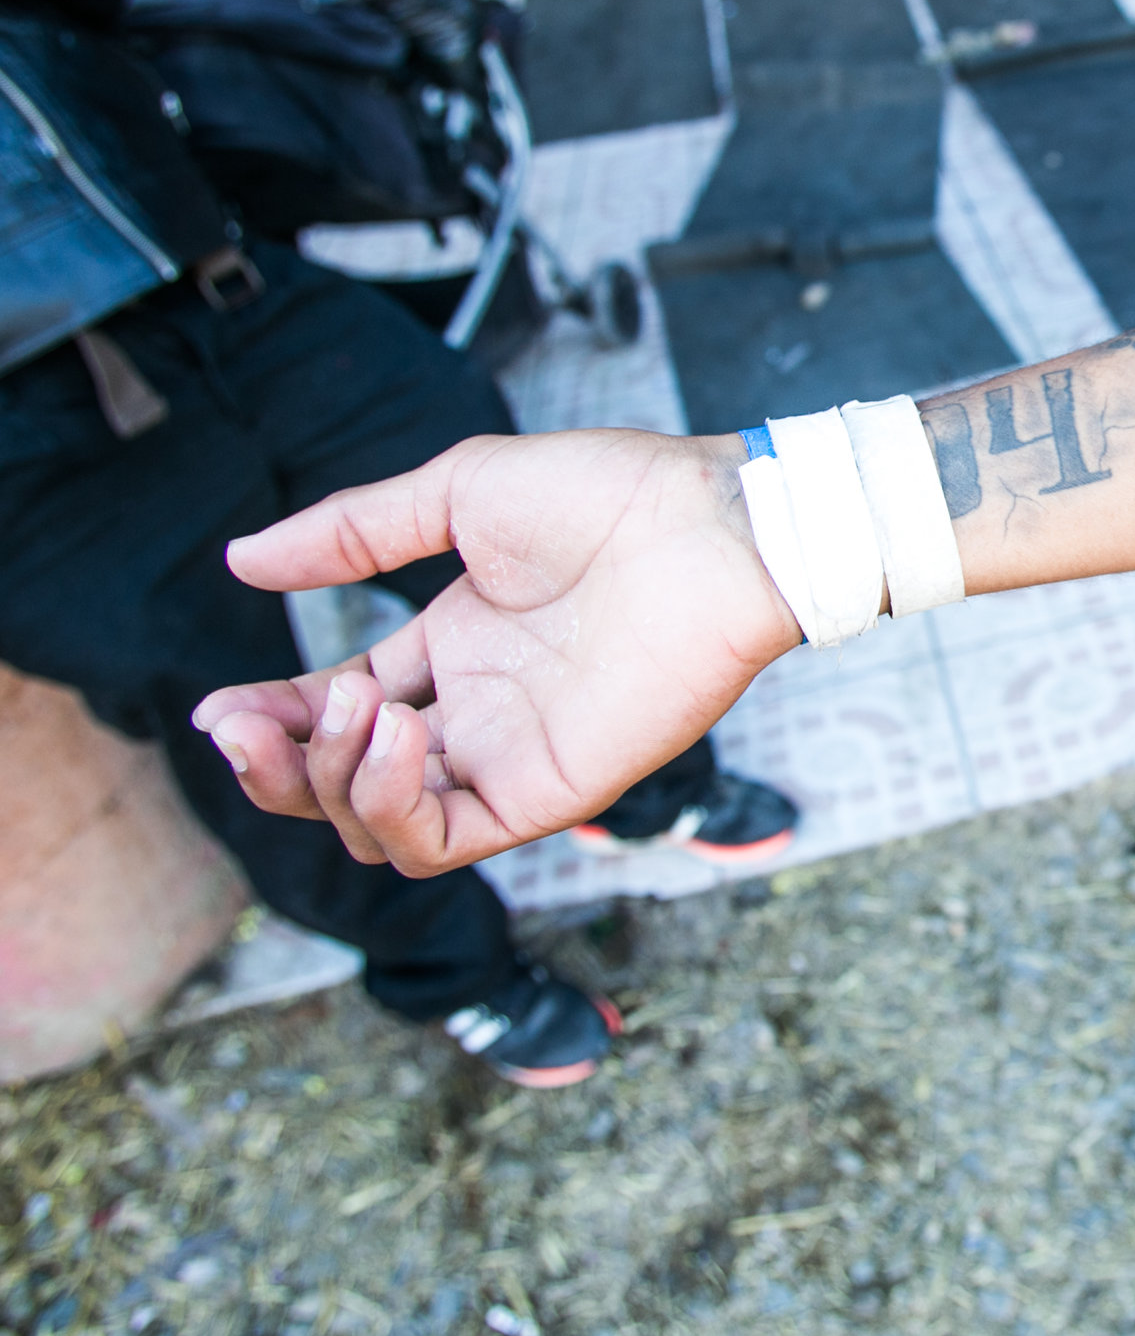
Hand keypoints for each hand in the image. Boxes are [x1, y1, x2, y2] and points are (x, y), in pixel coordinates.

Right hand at [193, 430, 803, 873]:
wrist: (713, 521)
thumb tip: (241, 559)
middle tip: (245, 722)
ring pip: (380, 827)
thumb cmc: (612, 494)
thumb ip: (352, 533)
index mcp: (452, 649)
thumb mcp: (458, 494)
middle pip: (340, 783)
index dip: (267, 720)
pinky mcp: (554, 790)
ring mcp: (512, 756)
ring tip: (360, 707)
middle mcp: (476, 714)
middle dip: (275, 765)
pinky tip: (398, 736)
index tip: (219, 709)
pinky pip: (447, 841)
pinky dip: (396, 807)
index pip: (333, 710)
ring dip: (333, 782)